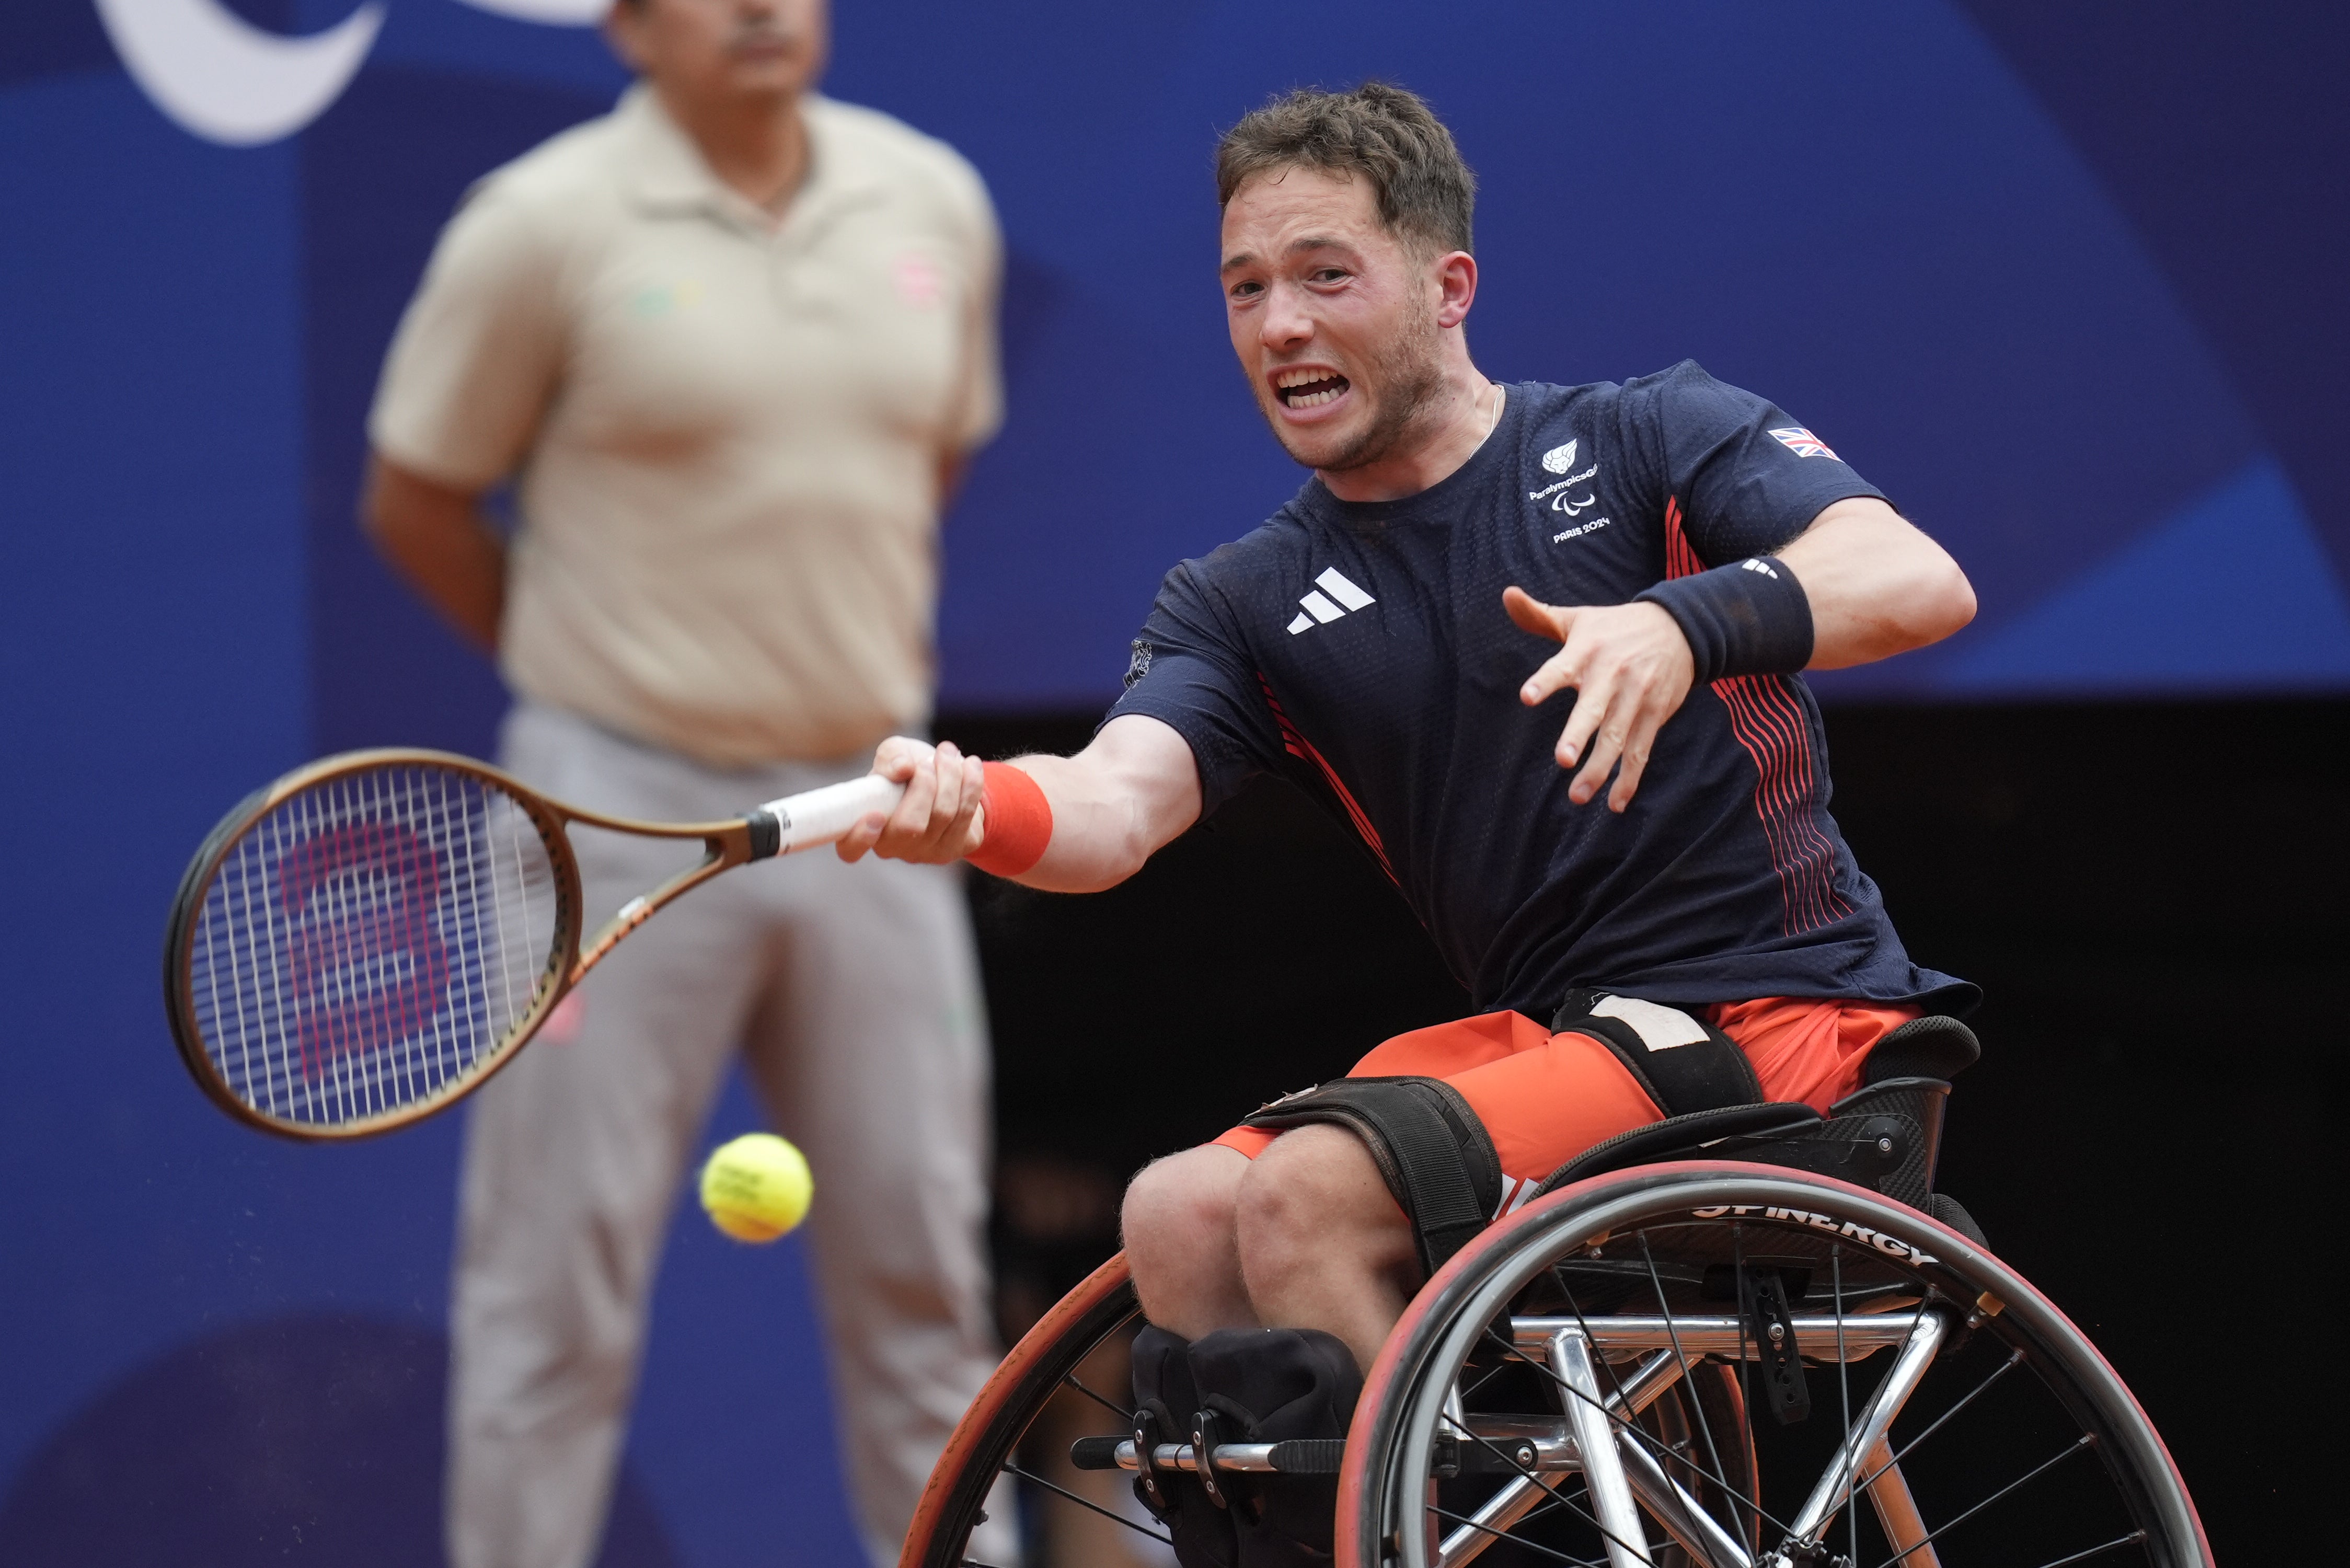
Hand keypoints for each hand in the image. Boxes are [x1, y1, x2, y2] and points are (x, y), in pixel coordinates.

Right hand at [836, 737, 987, 863]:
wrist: (947, 777)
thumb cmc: (909, 768)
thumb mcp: (894, 754)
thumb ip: (890, 757)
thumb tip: (903, 769)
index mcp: (866, 827)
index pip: (851, 850)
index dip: (860, 838)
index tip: (875, 815)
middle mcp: (894, 847)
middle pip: (910, 826)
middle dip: (924, 785)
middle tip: (927, 762)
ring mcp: (927, 852)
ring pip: (944, 814)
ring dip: (950, 774)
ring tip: (948, 752)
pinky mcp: (957, 847)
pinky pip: (967, 814)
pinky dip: (971, 782)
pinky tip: (970, 765)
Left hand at [1503, 586, 1695, 811]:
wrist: (1681, 628)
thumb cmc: (1615, 628)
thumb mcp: (1579, 619)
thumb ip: (1539, 616)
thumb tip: (1506, 594)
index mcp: (1586, 651)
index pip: (1562, 667)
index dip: (1545, 681)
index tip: (1527, 696)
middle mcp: (1612, 675)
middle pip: (1594, 709)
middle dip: (1579, 734)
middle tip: (1563, 759)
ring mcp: (1636, 697)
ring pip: (1617, 737)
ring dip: (1600, 769)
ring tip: (1578, 795)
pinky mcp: (1655, 714)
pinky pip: (1641, 750)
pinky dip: (1630, 778)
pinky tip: (1615, 803)